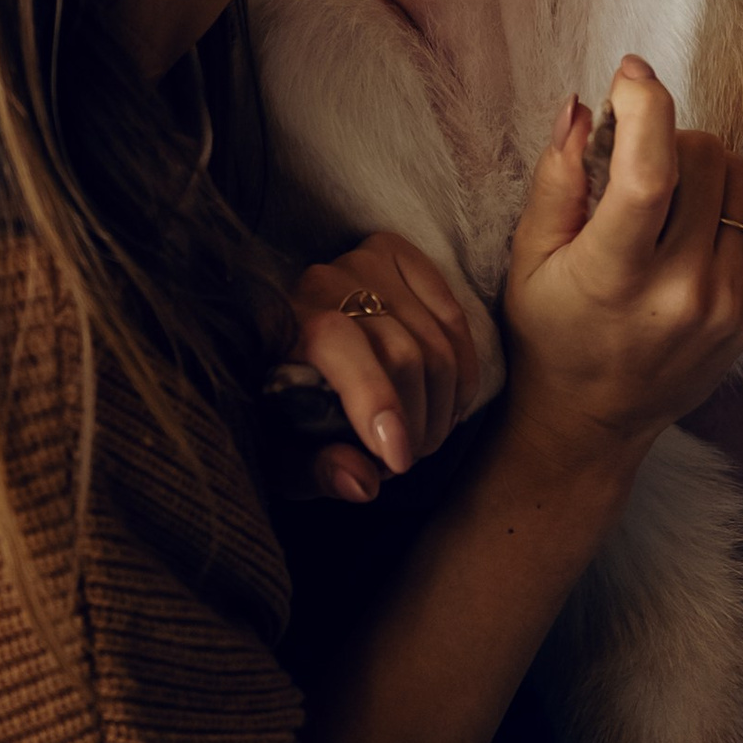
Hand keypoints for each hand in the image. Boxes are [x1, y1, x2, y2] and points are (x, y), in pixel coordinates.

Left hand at [274, 231, 479, 502]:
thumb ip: (315, 469)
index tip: (397, 461)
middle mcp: (325, 280)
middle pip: (400, 352)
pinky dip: (462, 373)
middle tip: (406, 462)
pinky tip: (448, 408)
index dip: (376, 402)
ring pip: (435, 342)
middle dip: (415, 422)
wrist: (286, 351)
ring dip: (441, 406)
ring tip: (423, 441)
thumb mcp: (282, 456)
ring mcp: (367, 262)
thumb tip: (363, 482)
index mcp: (283, 322)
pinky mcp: (403, 260)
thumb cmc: (281, 412)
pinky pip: (454, 319)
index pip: (340, 344)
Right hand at [501, 57, 742, 455]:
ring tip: (664, 193)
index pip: (648, 170)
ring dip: (700, 164)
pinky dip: (726, 197)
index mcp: (613, 277)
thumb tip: (584, 106)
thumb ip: (557, 177)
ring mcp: (725, 306)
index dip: (644, 104)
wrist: (592, 421)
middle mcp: (679, 293)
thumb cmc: (550, 331)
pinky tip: (693, 218)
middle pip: (701, 158)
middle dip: (666, 136)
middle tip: (636, 159)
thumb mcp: (527, 257)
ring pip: (736, 178)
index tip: (629, 74)